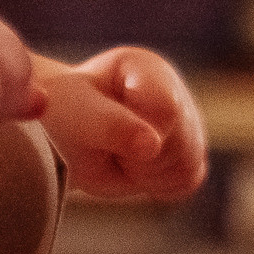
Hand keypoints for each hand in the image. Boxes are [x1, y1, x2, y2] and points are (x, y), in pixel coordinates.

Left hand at [37, 47, 207, 199]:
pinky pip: (187, 179)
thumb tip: (152, 145)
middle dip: (140, 159)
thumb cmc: (65, 117)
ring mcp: (185, 119)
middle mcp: (173, 89)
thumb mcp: (77, 117)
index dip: (137, 135)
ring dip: (147, 173)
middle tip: (107, 146)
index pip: (167, 110)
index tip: (103, 130)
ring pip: (188, 164)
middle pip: (181, 142)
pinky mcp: (189, 149)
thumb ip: (112, 127)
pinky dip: (158, 184)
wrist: (64, 139)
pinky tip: (135, 168)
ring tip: (119, 155)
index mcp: (146, 69)